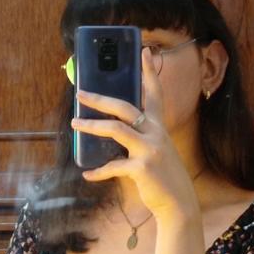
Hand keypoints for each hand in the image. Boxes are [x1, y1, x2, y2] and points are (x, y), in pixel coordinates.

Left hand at [72, 47, 198, 219]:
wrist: (178, 202)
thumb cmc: (162, 175)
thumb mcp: (156, 150)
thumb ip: (140, 137)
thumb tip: (111, 128)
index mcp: (159, 127)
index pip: (155, 93)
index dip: (149, 72)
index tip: (145, 51)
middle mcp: (156, 134)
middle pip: (124, 107)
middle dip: (100, 98)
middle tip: (80, 92)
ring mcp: (149, 150)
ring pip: (115, 130)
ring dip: (92, 125)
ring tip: (75, 123)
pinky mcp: (142, 168)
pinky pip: (113, 166)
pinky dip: (98, 171)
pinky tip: (87, 175)